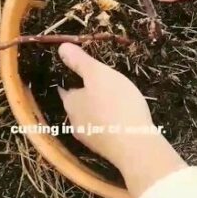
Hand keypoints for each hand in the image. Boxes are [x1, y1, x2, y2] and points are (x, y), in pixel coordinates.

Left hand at [56, 43, 185, 197]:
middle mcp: (75, 122)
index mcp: (71, 103)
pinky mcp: (106, 150)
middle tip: (103, 85)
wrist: (136, 147)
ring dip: (99, 111)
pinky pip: (105, 132)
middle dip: (86, 96)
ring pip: (90, 120)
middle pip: (77, 105)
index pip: (64, 88)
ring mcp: (90, 139)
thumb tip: (61, 47)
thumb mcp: (98, 74)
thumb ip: (79, 61)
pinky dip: (110, 124)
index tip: (82, 72)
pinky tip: (122, 121)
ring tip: (115, 102)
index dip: (72, 79)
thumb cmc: (116, 104)